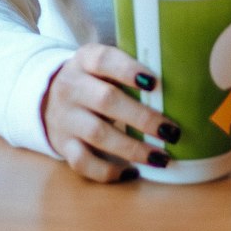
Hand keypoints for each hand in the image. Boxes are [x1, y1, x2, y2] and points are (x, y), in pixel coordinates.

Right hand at [42, 43, 179, 181]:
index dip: (128, 70)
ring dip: (133, 148)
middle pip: (106, 100)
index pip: (104, 59)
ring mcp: (65, 118)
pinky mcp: (63, 145)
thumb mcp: (103, 65)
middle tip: (171, 131)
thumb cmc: (93, 80)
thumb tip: (183, 82)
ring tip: (161, 157)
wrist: (46, 99)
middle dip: (142, 118)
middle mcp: (71, 87)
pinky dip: (108, 171)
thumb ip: (131, 70)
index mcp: (85, 60)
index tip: (154, 82)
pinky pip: (83, 162)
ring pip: (98, 134)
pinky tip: (131, 172)